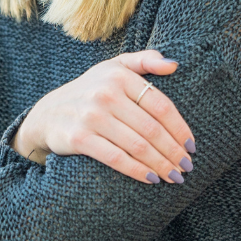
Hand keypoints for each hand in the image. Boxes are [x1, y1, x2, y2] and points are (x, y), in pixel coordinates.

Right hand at [11, 50, 195, 184]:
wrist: (47, 114)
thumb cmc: (89, 91)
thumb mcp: (112, 67)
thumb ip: (143, 61)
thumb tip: (174, 65)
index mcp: (118, 74)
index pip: (160, 105)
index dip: (180, 129)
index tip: (192, 147)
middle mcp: (105, 93)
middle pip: (152, 128)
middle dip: (174, 151)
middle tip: (187, 167)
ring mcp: (91, 115)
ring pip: (137, 145)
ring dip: (161, 164)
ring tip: (175, 176)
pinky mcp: (79, 137)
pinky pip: (116, 158)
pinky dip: (138, 171)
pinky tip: (152, 179)